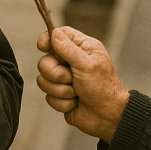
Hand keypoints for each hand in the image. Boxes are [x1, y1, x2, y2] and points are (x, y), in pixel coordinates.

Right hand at [36, 26, 128, 141]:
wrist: (107, 117)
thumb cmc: (103, 88)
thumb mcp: (87, 65)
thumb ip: (68, 49)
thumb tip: (54, 32)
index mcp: (82, 48)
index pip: (58, 35)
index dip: (47, 39)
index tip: (43, 47)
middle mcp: (71, 62)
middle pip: (45, 60)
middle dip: (56, 74)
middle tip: (71, 79)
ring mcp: (64, 79)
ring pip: (43, 80)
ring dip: (60, 90)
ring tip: (76, 93)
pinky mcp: (60, 95)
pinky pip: (48, 96)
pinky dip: (62, 102)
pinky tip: (75, 103)